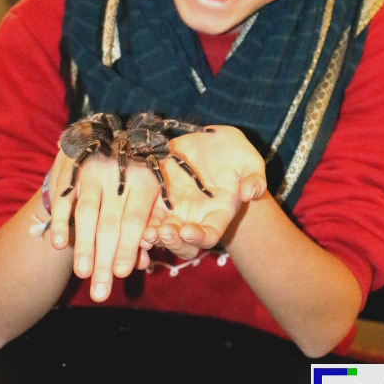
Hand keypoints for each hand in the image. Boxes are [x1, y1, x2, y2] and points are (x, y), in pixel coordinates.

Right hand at [48, 149, 160, 301]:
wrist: (103, 137)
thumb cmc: (128, 178)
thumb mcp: (142, 196)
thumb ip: (142, 229)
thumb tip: (144, 263)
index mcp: (145, 180)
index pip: (135, 220)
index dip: (129, 247)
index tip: (123, 274)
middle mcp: (119, 173)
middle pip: (111, 223)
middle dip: (105, 260)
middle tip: (101, 292)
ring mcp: (93, 168)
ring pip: (87, 213)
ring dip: (84, 245)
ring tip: (82, 273)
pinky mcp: (70, 165)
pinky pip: (64, 198)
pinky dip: (60, 222)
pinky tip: (58, 245)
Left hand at [141, 125, 265, 259]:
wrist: (216, 143)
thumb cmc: (238, 155)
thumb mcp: (251, 162)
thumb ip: (255, 179)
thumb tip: (250, 192)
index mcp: (219, 214)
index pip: (209, 236)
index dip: (198, 238)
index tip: (187, 231)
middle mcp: (195, 217)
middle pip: (181, 241)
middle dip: (170, 241)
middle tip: (160, 233)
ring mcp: (174, 207)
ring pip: (160, 230)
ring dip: (150, 234)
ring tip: (142, 231)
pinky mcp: (157, 192)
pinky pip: (144, 209)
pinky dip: (136, 215)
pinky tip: (128, 212)